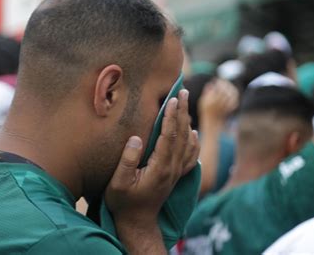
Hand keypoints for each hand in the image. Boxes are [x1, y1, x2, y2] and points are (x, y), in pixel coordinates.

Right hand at [105, 89, 199, 228]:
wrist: (137, 222)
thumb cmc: (124, 202)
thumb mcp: (119, 183)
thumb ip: (127, 161)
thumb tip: (136, 137)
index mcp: (160, 167)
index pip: (169, 136)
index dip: (170, 116)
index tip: (172, 99)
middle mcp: (172, 168)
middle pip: (182, 135)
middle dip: (182, 111)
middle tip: (184, 91)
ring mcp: (176, 172)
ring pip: (187, 143)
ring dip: (188, 122)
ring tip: (186, 104)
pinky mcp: (176, 176)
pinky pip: (190, 156)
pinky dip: (194, 142)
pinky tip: (193, 133)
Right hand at [199, 79, 238, 122]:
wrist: (212, 123)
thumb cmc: (206, 111)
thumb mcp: (202, 102)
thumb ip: (206, 92)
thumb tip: (210, 83)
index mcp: (209, 102)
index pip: (216, 89)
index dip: (218, 83)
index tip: (218, 80)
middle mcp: (216, 105)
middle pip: (224, 91)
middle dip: (225, 85)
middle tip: (224, 81)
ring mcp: (224, 108)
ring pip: (230, 96)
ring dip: (230, 89)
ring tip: (229, 86)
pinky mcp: (229, 110)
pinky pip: (234, 102)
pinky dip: (234, 97)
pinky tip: (233, 93)